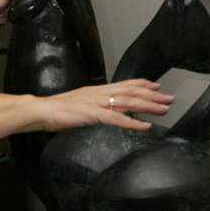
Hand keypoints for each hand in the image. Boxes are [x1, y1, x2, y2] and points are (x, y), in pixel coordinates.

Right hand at [41, 79, 173, 131]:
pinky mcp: (92, 114)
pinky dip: (132, 122)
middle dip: (152, 95)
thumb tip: (103, 110)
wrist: (40, 110)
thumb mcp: (78, 104)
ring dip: (148, 106)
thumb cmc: (55, 110)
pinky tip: (145, 126)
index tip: (156, 85)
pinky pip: (116, 119)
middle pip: (130, 92)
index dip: (141, 84)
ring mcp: (96, 103)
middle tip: (169, 98)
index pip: (123, 84)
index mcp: (95, 90)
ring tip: (164, 109)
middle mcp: (98, 93)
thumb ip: (93, 106)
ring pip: (128, 102)